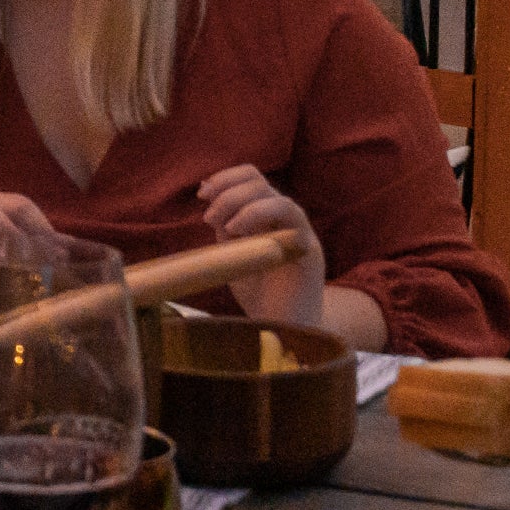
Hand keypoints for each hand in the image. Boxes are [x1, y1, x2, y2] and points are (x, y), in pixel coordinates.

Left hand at [196, 165, 326, 326]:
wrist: (284, 331)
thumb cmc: (259, 295)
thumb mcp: (233, 255)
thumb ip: (226, 229)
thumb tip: (210, 203)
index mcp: (265, 216)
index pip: (249, 178)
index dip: (224, 178)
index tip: (202, 194)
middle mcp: (283, 217)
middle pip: (256, 179)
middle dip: (226, 189)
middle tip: (208, 216)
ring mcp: (298, 229)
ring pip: (271, 193)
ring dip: (238, 200)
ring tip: (221, 225)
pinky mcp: (307, 245)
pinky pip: (287, 212)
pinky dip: (257, 212)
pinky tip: (237, 230)